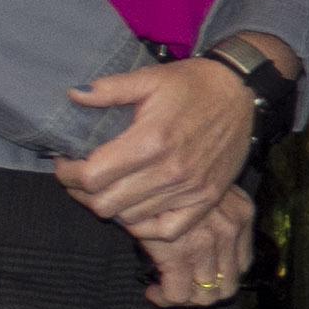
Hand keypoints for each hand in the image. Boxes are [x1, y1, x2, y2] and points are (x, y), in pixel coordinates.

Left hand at [54, 54, 254, 227]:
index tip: (65, 163)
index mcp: (150, 140)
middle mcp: (169, 171)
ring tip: (109, 188)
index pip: (92, 177)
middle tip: (82, 178)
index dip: (69, 173)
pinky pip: (167, 230)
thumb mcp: (150, 78)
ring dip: (114, 206)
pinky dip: (147, 224)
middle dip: (84, 192)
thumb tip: (72, 95)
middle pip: (106, 204)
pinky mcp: (206, 200)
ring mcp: (189, 190)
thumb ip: (109, 89)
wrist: (242, 92)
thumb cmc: (193, 84)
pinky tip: (137, 207)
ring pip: (131, 218)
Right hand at [132, 182, 256, 308]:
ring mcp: (208, 242)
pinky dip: (165, 298)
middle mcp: (231, 229)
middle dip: (203, 294)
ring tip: (166, 289)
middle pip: (227, 286)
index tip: (197, 278)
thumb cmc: (168, 180)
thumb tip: (206, 248)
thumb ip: (213, 215)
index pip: (241, 265)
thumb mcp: (202, 190)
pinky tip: (153, 290)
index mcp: (242, 214)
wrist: (142, 167)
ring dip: (185, 298)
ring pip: (206, 296)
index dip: (220, 279)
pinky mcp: (180, 253)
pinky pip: (178, 294)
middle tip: (182, 288)